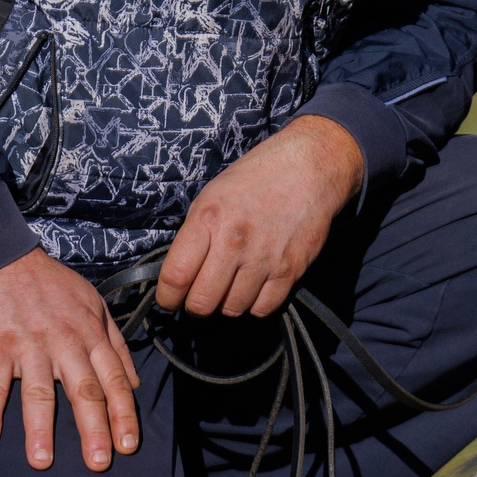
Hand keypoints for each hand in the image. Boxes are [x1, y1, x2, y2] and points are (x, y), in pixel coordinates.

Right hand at [0, 248, 140, 471]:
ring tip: (42, 462)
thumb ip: (113, 344)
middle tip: (99, 463)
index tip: (128, 445)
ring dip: (40, 429)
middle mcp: (65, 342)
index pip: (114, 380)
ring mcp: (29, 345)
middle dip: (94, 429)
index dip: (123, 414)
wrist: (1, 258)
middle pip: (83, 391)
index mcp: (91, 334)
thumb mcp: (93, 305)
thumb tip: (133, 382)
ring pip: (38, 393)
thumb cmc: (49, 284)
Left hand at [154, 114, 364, 317]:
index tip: (170, 299)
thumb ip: (194, 235)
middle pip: (202, 303)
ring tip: (233, 284)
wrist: (309, 168)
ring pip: (232, 309)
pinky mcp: (291, 269)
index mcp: (208, 219)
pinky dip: (256, 304)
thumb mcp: (212, 195)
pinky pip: (263, 308)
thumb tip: (180, 275)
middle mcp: (234, 241)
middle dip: (197, 305)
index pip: (175, 276)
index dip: (167, 297)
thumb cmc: (256, 179)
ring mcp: (264, 257)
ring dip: (228, 303)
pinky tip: (255, 285)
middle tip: (202, 294)